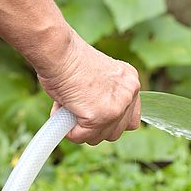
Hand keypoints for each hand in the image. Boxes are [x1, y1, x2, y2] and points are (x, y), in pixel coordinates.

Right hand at [37, 29, 140, 144]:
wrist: (59, 52)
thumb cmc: (69, 60)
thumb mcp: (98, 77)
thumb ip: (105, 96)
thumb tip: (98, 120)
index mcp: (130, 82)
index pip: (131, 118)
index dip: (112, 122)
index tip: (96, 117)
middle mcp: (129, 94)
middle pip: (116, 132)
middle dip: (96, 129)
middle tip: (78, 113)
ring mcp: (116, 107)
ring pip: (99, 137)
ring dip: (82, 130)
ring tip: (69, 108)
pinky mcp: (100, 117)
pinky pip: (82, 137)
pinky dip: (69, 130)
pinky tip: (63, 110)